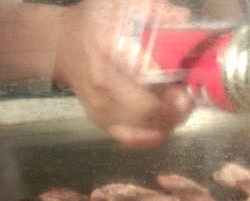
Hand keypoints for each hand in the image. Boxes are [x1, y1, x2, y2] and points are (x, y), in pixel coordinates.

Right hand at [54, 0, 194, 148]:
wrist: (61, 44)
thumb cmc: (96, 23)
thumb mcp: (122, 6)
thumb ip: (156, 11)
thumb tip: (182, 19)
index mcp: (107, 47)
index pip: (144, 73)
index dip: (171, 82)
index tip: (187, 81)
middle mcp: (101, 81)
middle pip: (147, 107)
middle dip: (174, 106)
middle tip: (187, 95)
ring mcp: (99, 105)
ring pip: (143, 126)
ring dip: (169, 120)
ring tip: (179, 106)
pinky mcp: (100, 121)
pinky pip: (131, 138)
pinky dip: (152, 136)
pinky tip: (164, 125)